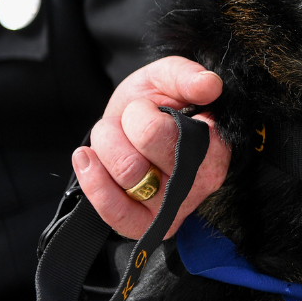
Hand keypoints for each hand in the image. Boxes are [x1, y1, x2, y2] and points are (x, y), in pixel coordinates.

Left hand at [72, 56, 230, 238]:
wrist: (132, 129)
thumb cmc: (155, 104)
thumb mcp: (168, 78)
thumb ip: (186, 75)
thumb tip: (209, 84)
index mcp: (214, 145)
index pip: (163, 132)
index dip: (142, 113)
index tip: (151, 109)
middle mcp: (200, 181)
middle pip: (139, 156)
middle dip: (123, 127)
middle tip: (131, 121)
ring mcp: (174, 207)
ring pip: (126, 174)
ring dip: (107, 147)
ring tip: (114, 138)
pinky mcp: (147, 225)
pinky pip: (114, 212)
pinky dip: (94, 181)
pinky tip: (87, 159)